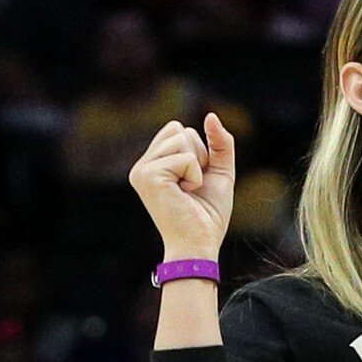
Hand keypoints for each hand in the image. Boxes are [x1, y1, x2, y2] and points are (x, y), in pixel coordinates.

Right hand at [129, 116, 234, 259]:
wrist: (199, 246)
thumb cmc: (207, 216)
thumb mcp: (219, 172)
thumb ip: (219, 144)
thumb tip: (211, 115)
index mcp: (153, 164)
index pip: (179, 129)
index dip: (198, 153)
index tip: (193, 182)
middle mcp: (142, 165)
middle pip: (180, 129)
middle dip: (198, 157)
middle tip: (191, 188)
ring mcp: (142, 170)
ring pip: (182, 139)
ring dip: (196, 167)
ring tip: (187, 192)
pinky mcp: (148, 176)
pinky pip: (185, 157)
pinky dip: (194, 176)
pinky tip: (184, 195)